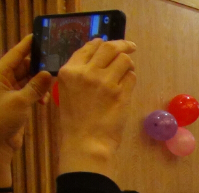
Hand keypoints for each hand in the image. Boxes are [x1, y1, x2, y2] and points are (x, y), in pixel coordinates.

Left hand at [0, 35, 52, 172]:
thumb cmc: (1, 119)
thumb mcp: (21, 100)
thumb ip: (36, 86)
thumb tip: (48, 73)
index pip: (15, 54)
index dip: (27, 45)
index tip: (39, 35)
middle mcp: (1, 80)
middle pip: (23, 66)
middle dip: (38, 66)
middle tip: (56, 63)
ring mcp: (8, 92)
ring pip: (28, 80)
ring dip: (40, 83)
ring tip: (53, 84)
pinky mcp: (14, 103)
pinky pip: (29, 92)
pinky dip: (38, 94)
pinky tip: (45, 100)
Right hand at [57, 38, 137, 177]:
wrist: (85, 142)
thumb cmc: (74, 121)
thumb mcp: (67, 92)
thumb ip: (78, 74)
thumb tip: (97, 58)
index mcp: (69, 71)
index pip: (89, 47)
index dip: (102, 43)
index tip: (110, 43)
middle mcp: (87, 72)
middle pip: (109, 48)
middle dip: (122, 44)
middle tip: (131, 46)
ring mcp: (105, 82)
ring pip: (124, 59)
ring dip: (128, 63)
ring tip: (127, 70)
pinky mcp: (121, 93)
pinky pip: (131, 77)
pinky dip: (131, 78)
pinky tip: (126, 85)